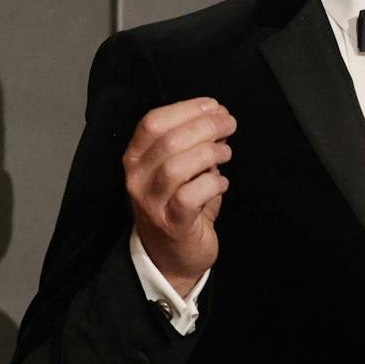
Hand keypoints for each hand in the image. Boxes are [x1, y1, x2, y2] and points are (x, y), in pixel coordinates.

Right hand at [124, 97, 234, 295]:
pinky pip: (191, 195)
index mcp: (135, 158)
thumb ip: (193, 144)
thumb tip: (218, 117)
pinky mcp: (172, 223)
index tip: (214, 105)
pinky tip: (222, 183)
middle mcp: (137, 178)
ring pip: (177, 166)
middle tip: (229, 124)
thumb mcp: (176, 170)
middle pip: (169, 140)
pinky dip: (213, 183)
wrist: (169, 258)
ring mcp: (151, 202)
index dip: (186, 109)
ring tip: (225, 154)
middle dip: (206, 126)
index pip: (153, 122)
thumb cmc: (177, 207)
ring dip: (209, 153)